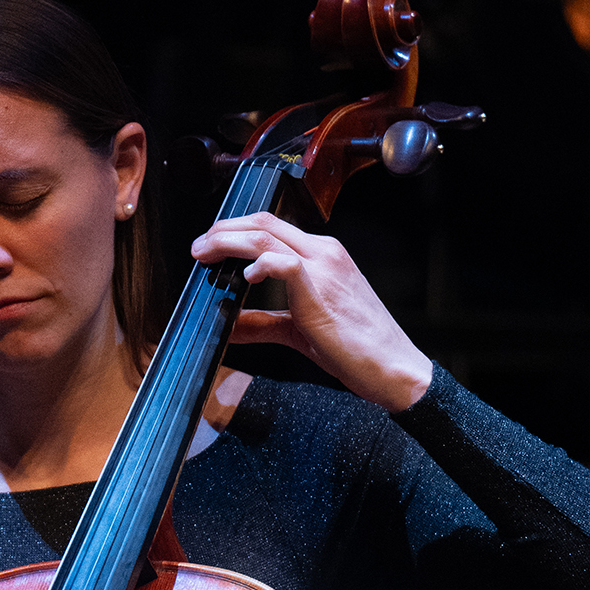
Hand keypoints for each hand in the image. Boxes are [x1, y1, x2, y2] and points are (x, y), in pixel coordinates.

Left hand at [191, 211, 432, 412]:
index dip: (236, 231)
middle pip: (263, 222)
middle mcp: (323, 252)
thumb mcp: (300, 331)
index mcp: (322, 256)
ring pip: (265, 236)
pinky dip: (257, 265)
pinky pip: (282, 262)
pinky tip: (244, 277)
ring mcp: (323, 266)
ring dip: (227, 241)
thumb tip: (230, 325)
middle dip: (224, 230)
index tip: (211, 245)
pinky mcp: (320, 286)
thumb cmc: (355, 349)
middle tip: (198, 247)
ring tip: (204, 254)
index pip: (271, 228)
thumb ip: (264, 323)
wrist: (391, 366)